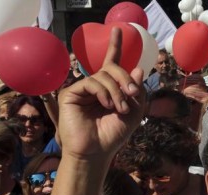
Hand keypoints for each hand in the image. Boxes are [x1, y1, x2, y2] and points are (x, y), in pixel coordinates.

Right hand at [57, 28, 145, 161]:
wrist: (96, 152)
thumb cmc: (113, 135)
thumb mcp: (134, 112)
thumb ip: (137, 91)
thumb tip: (137, 69)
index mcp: (109, 89)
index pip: (112, 64)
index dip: (115, 46)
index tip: (119, 30)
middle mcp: (95, 87)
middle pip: (111, 68)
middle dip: (125, 78)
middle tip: (133, 93)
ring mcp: (81, 89)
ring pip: (103, 75)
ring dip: (117, 90)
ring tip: (120, 108)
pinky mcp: (70, 94)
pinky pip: (91, 82)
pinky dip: (104, 92)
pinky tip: (107, 105)